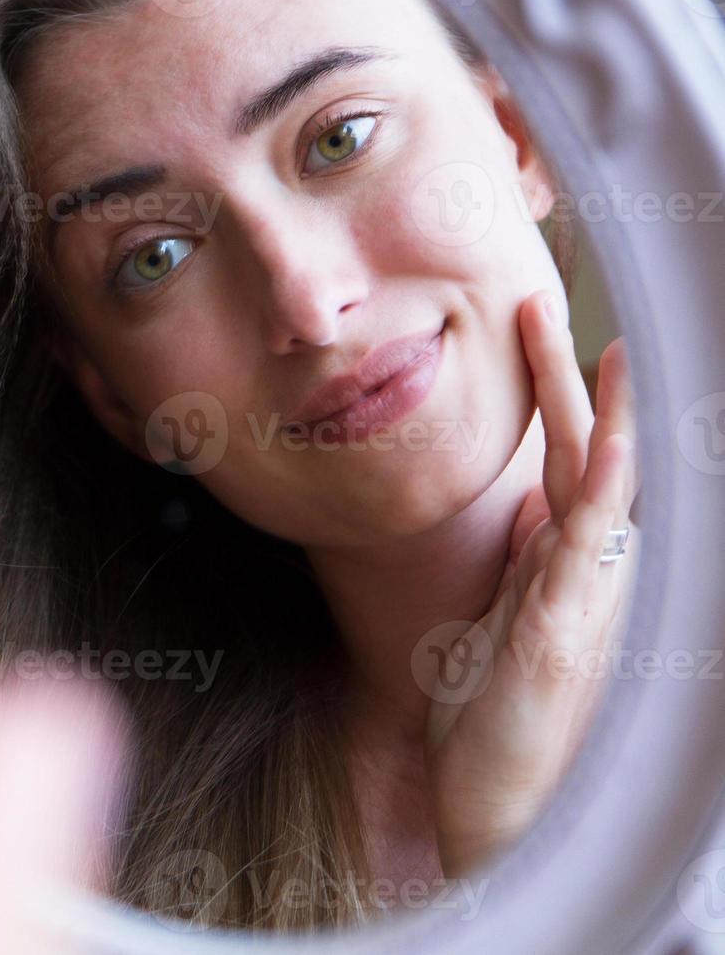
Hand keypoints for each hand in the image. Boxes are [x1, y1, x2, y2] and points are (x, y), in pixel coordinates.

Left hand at [426, 291, 638, 878]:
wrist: (495, 804)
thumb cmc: (494, 717)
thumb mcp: (501, 620)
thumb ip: (524, 562)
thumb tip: (532, 507)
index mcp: (561, 562)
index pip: (565, 458)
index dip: (556, 394)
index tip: (539, 330)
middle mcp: (583, 570)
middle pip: (583, 452)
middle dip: (567, 378)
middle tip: (547, 303)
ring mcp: (583, 596)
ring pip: (600, 484)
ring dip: (601, 411)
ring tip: (605, 343)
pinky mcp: (564, 626)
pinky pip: (588, 543)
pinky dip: (605, 486)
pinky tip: (612, 441)